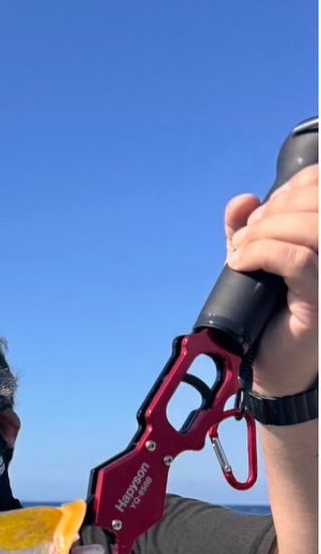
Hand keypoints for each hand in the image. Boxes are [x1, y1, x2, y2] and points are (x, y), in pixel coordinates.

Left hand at [224, 165, 317, 396]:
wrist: (272, 367)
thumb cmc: (269, 314)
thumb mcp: (255, 263)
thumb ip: (250, 230)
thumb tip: (242, 200)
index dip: (298, 186)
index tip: (266, 206)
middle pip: (318, 204)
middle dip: (276, 209)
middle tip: (247, 233)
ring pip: (311, 229)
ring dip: (266, 230)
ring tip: (242, 249)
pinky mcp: (320, 300)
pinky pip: (296, 261)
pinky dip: (261, 253)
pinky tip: (240, 263)